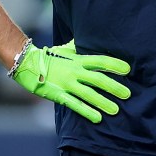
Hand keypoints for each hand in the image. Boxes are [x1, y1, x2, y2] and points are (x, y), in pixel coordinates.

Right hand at [11, 40, 130, 123]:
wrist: (26, 63)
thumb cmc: (49, 56)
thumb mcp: (66, 48)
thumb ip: (79, 46)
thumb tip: (90, 37)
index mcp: (78, 59)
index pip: (100, 61)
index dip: (115, 65)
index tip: (128, 69)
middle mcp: (74, 71)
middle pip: (98, 79)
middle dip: (114, 87)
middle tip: (128, 94)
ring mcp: (66, 84)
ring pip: (89, 94)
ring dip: (103, 102)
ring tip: (116, 109)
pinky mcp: (58, 95)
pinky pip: (75, 105)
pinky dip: (87, 111)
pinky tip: (98, 118)